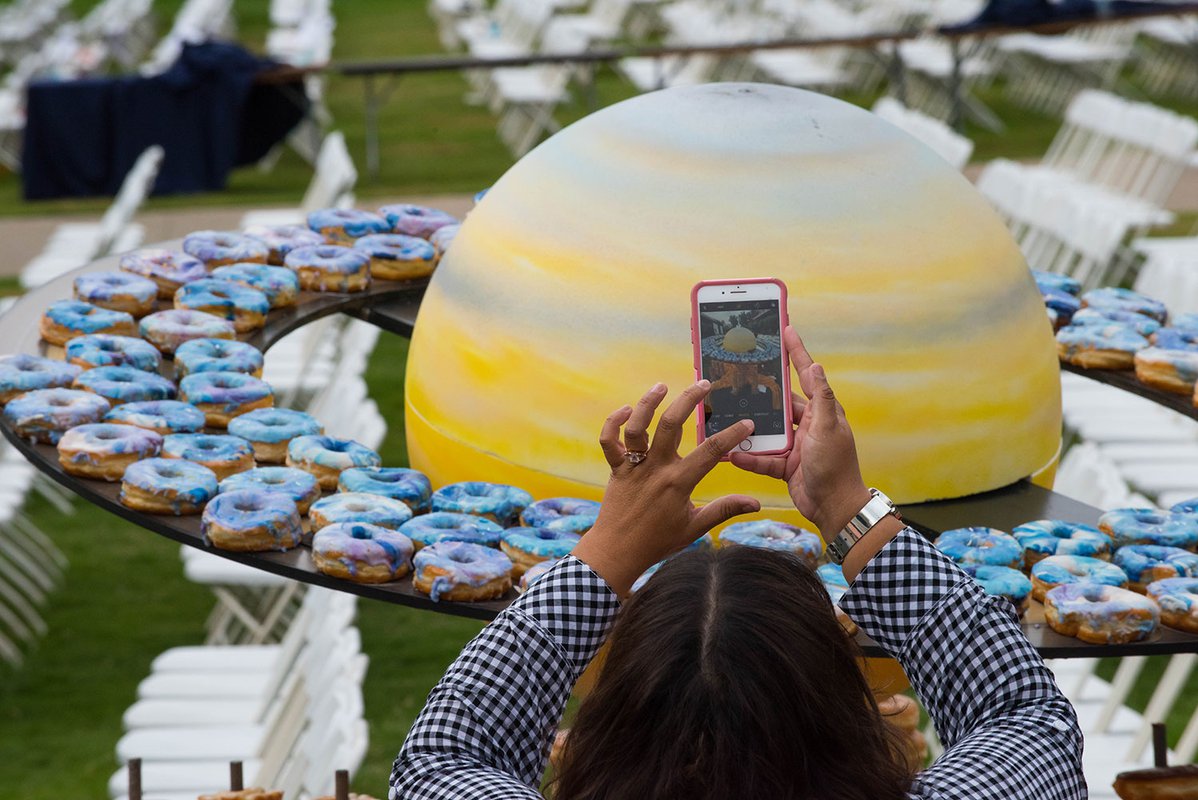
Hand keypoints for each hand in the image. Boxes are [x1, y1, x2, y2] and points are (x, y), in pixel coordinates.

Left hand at [572, 380, 760, 595]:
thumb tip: (755, 503)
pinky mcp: (615, 469)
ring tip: (662, 386)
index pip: (711, 452)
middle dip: (689, 400)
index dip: (732, 435)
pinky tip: (626, 410)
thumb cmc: (657, 542)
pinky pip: (609, 441)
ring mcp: (633, 467)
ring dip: (648, 403)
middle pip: (672, 425)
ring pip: (638, 427)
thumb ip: (724, 510)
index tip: (747, 423)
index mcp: (678, 482)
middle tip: (704, 384)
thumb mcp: (695, 528)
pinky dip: (613, 423)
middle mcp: (655, 469)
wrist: (617, 552)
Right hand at [729, 325, 869, 536]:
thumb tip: (816, 365)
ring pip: (766, 431)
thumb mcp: (828, 429)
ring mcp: (795, 445)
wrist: (835, 509)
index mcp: (821, 412)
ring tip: (727, 418)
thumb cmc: (836, 467)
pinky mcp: (785, 465)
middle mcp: (808, 425)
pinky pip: (762, 458)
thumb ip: (822, 398)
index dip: (796, 352)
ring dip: (749, 429)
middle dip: (760, 392)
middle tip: (739, 375)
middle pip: (779, 402)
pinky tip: (732, 456)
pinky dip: (749, 458)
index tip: (786, 330)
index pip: (807, 375)